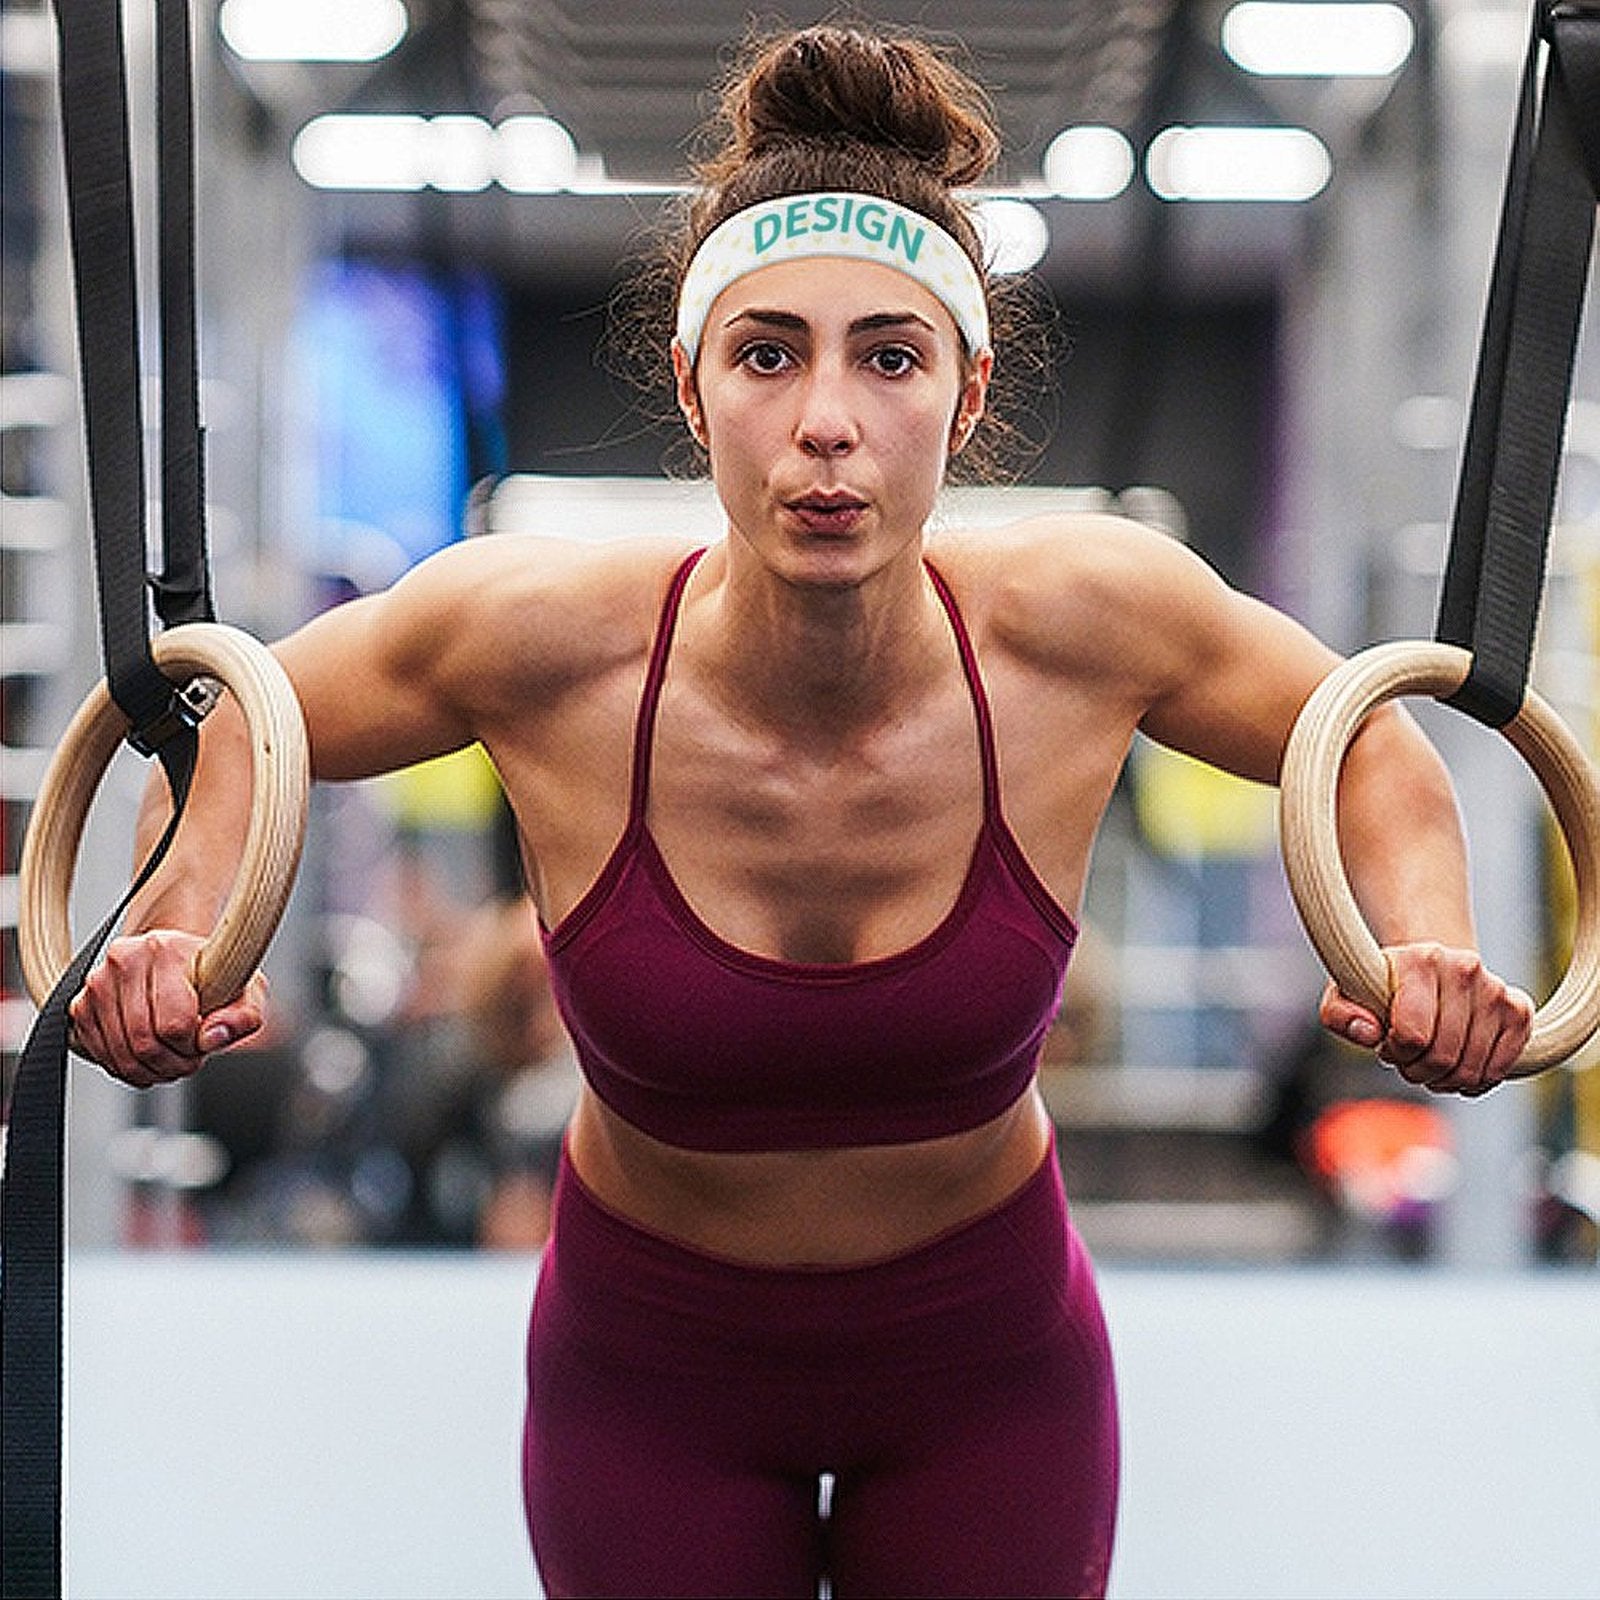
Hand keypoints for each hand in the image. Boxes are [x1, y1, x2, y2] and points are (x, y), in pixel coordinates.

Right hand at [67, 929, 267, 1088]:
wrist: (177, 962)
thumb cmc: (212, 977)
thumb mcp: (245, 991)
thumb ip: (242, 1016)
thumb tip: (213, 1038)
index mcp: (164, 949)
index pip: (174, 1023)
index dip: (194, 1046)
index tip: (203, 1041)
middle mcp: (123, 960)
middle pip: (145, 1044)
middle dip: (174, 1064)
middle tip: (190, 1058)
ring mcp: (96, 983)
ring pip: (121, 1057)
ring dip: (152, 1071)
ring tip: (172, 1057)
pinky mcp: (80, 1007)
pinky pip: (102, 1057)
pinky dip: (129, 1069)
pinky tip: (149, 1056)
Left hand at [1320, 941, 1534, 1096]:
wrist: (1430, 971)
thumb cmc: (1383, 989)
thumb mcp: (1346, 996)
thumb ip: (1340, 1015)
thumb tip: (1369, 1033)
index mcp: (1420, 959)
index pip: (1412, 1034)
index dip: (1395, 1052)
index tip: (1387, 1045)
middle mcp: (1464, 968)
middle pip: (1443, 1055)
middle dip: (1418, 1070)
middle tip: (1408, 1060)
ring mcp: (1496, 990)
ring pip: (1472, 1069)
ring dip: (1445, 1080)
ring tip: (1429, 1062)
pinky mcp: (1519, 1012)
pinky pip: (1500, 1069)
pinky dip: (1475, 1081)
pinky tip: (1457, 1068)